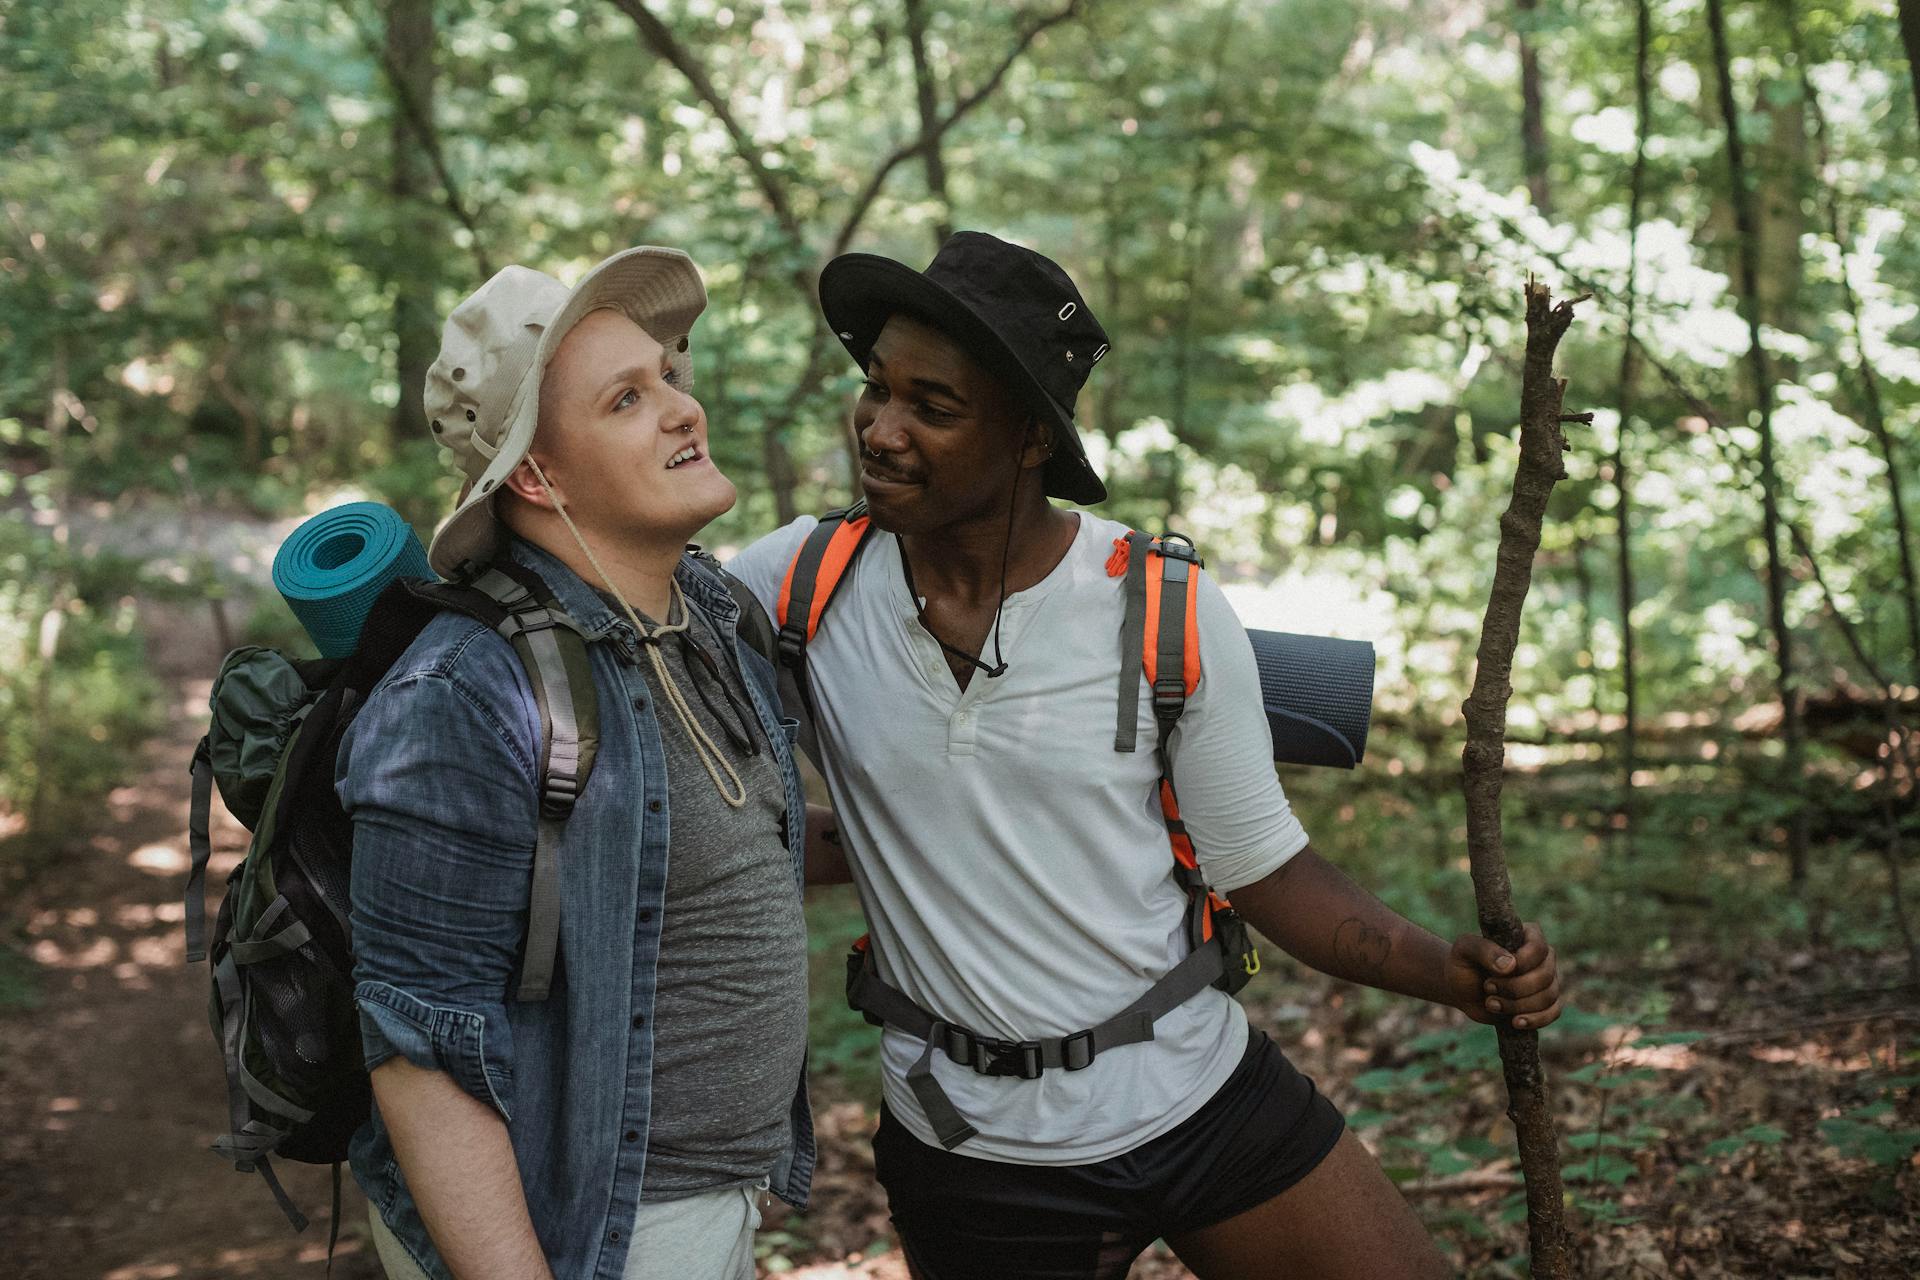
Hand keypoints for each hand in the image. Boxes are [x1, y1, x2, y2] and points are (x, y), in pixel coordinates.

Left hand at [1446, 922, 1561, 1029]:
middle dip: (1514, 988)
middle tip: (1487, 988)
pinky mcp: (1544, 1003)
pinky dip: (1536, 1020)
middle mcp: (1542, 957)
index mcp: (1526, 935)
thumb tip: (1510, 965)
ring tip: (1490, 1003)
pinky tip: (1515, 1022)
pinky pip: (1553, 1013)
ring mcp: (1546, 981)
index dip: (1523, 963)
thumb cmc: (1463, 963)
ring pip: (1548, 996)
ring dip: (1517, 1005)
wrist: (1461, 988)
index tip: (1499, 972)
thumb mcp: (1464, 950)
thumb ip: (1483, 950)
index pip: (1539, 947)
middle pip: (1545, 976)